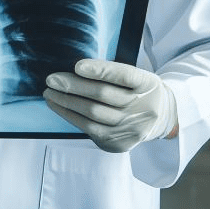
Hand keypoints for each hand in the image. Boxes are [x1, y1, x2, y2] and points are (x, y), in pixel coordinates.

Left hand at [43, 58, 177, 153]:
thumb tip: (74, 71)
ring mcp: (131, 127)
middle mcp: (143, 107)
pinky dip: (69, 115)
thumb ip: (111, 73)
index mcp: (148, 84)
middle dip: (73, 86)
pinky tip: (57, 106)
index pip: (124, 75)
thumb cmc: (138, 91)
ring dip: (66, 101)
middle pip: (103, 95)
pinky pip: (89, 128)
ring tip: (50, 92)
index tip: (78, 66)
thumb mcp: (135, 77)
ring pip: (93, 113)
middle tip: (52, 79)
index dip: (101, 71)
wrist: (159, 118)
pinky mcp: (119, 142)